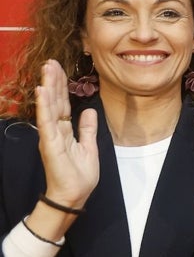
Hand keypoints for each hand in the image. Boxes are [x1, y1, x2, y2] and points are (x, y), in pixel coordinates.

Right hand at [31, 60, 97, 236]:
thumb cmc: (79, 175)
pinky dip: (45, 106)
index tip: (60, 68)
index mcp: (64, 130)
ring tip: (47, 69)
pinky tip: (42, 91)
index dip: (61, 86)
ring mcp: (51, 136)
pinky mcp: (49, 144)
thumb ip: (87, 128)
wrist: (74, 195)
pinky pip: (47, 121)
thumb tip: (88, 111)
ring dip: (48, 87)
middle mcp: (55, 130)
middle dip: (54, 80)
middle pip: (55, 101)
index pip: (62, 103)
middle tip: (51, 61)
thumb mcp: (88, 146)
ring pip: (49, 106)